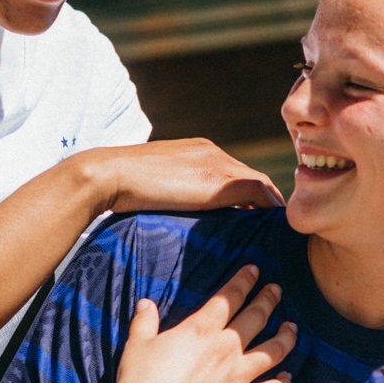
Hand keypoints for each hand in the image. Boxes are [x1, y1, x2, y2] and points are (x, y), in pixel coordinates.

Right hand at [81, 138, 283, 214]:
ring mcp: (216, 163)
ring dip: (269, 206)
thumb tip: (176, 214)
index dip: (246, 196)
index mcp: (197, 150)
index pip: (233, 173)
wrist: (108, 175)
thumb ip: (173, 192)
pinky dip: (269, 208)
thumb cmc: (119, 186)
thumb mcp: (154, 186)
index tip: (252, 217)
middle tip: (272, 227)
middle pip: (251, 177)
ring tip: (275, 232)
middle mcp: (212, 151)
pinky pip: (258, 192)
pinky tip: (270, 229)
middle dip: (264, 201)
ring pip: (259, 183)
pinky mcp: (218, 181)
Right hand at [112, 265, 295, 382]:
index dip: (244, 280)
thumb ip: (145, 322)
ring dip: (287, 337)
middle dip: (269, 299)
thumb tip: (146, 304)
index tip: (254, 271)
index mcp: (202, 329)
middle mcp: (226, 347)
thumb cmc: (139, 382)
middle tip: (276, 290)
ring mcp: (238, 375)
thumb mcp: (138, 344)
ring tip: (291, 328)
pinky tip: (287, 378)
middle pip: (257, 316)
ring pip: (275, 350)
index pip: (230, 296)